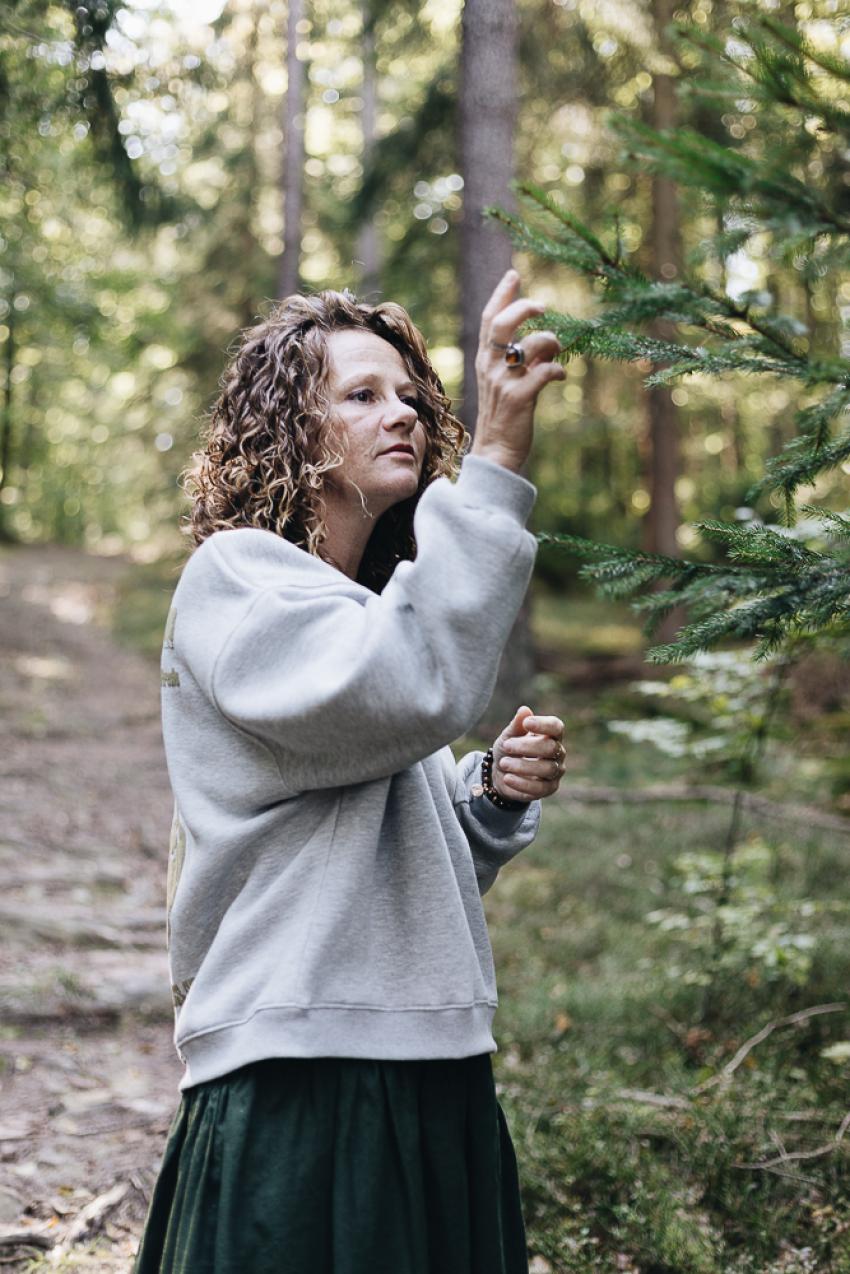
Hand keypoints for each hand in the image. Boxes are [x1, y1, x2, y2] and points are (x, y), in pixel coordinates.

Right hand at [470, 268, 564, 473]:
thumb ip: (521, 361)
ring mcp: (504, 383)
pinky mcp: (519, 399)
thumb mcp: (507, 383)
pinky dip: (557, 369)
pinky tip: (560, 375)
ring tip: (557, 351)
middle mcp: (491, 368)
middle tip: (543, 305)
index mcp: (486, 361)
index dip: (501, 294)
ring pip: (529, 346)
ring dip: (549, 342)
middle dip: (524, 308)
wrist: (497, 452)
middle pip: (502, 324)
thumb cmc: (506, 416)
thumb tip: (546, 343)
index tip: (514, 274)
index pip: (489, 319)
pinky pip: (543, 373)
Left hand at [492, 705, 565, 801]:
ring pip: (547, 769)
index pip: (556, 727)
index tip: (526, 723)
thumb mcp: (508, 736)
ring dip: (522, 766)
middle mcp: (558, 752)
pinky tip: (507, 778)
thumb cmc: (509, 749)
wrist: (501, 772)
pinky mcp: (549, 788)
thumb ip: (516, 725)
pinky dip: (522, 783)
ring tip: (503, 763)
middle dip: (527, 746)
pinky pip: (540, 788)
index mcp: (551, 735)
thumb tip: (524, 710)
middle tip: (506, 746)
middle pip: (551, 748)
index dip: (544, 724)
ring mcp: (556, 771)